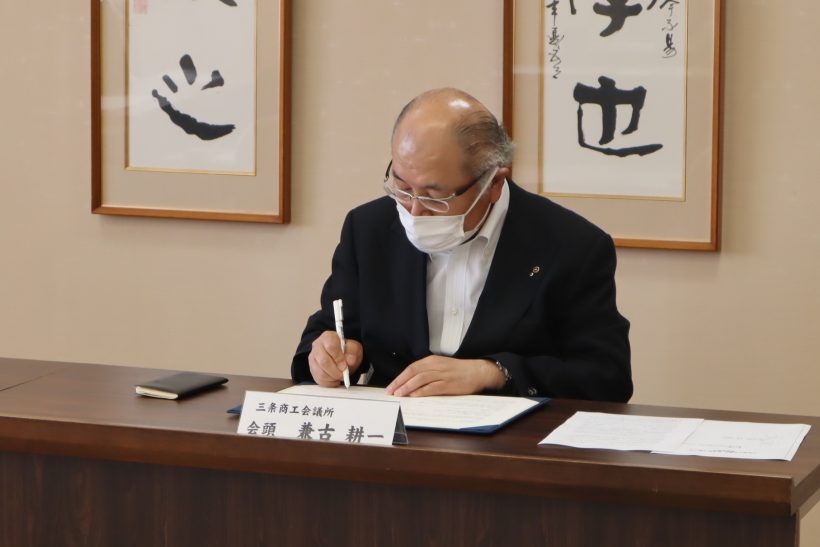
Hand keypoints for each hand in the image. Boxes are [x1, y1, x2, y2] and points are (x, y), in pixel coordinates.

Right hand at [307, 331, 362, 386]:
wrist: (343, 356)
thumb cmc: (347, 351)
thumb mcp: (354, 348)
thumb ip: (353, 353)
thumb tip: (349, 361)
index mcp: (328, 337)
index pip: (330, 346)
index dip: (338, 358)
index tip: (345, 365)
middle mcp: (317, 346)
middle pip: (323, 361)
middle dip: (335, 371)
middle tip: (344, 374)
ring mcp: (313, 358)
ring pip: (320, 372)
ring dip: (333, 378)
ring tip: (340, 376)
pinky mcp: (312, 369)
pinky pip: (319, 380)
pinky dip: (329, 383)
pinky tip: (335, 379)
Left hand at [386, 355, 504, 396]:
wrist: (477, 371)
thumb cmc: (458, 371)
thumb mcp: (440, 366)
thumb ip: (427, 372)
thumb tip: (410, 383)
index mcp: (432, 360)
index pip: (411, 368)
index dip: (400, 377)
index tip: (391, 386)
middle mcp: (435, 366)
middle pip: (413, 372)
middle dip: (400, 382)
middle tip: (390, 391)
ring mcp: (442, 375)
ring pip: (420, 379)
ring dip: (407, 387)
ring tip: (399, 394)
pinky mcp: (449, 384)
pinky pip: (432, 387)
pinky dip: (421, 391)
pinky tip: (414, 395)